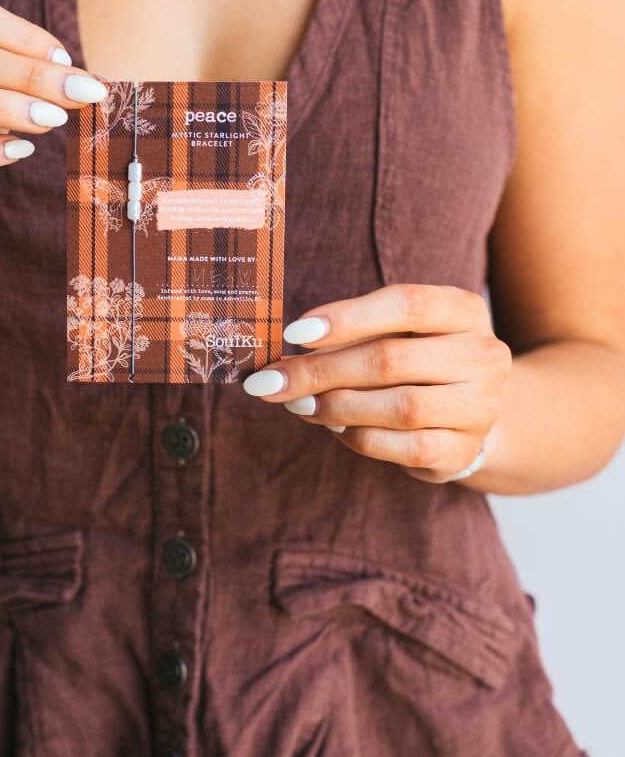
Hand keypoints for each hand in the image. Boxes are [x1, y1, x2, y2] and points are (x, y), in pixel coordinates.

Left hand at [242, 284, 511, 482]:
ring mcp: (480, 407)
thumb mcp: (395, 330)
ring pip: (399, 408)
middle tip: (273, 380)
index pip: (408, 304)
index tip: (294, 332)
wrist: (471, 409)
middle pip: (392, 359)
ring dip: (337, 406)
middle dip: (321, 370)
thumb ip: (349, 334)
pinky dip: (359, 438)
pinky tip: (334, 427)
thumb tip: (284, 358)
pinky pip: (403, 448)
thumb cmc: (416, 357)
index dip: (347, 317)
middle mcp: (483, 355)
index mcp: (464, 310)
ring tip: (299, 404)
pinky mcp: (464, 451)